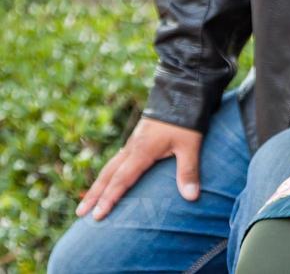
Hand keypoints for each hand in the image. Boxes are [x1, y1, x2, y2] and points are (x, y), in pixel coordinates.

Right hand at [76, 117, 201, 220]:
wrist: (181, 92)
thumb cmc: (186, 120)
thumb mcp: (190, 145)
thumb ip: (188, 171)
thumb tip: (192, 197)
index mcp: (141, 151)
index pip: (121, 180)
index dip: (109, 198)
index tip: (97, 216)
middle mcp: (132, 148)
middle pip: (108, 175)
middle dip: (94, 195)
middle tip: (80, 214)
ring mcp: (133, 142)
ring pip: (110, 166)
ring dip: (98, 184)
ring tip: (87, 201)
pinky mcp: (137, 138)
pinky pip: (117, 160)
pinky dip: (109, 173)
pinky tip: (108, 179)